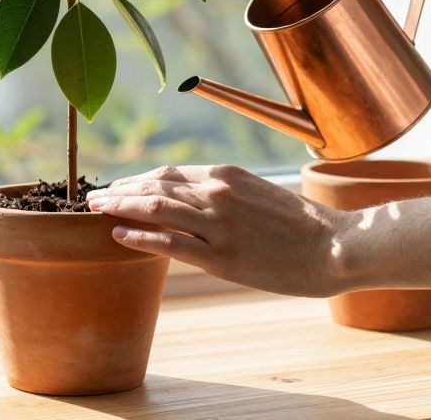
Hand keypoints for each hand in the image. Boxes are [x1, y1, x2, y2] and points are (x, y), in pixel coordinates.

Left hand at [87, 164, 351, 297]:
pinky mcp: (222, 257)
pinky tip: (119, 234)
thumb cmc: (304, 224)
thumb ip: (228, 193)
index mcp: (227, 176)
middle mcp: (217, 193)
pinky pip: (170, 243)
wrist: (336, 247)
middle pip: (155, 185)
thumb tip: (199, 198)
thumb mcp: (261, 193)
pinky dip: (140, 236)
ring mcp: (218, 225)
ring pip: (155, 208)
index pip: (169, 173)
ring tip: (96, 211)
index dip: (138, 179)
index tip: (119, 185)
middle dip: (119, 189)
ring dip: (120, 206)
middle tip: (94, 197)